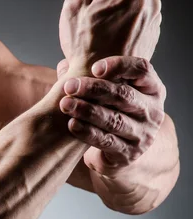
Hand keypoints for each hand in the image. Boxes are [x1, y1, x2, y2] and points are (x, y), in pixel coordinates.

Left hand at [57, 56, 165, 176]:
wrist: (119, 150)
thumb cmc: (110, 111)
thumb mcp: (107, 93)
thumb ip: (89, 76)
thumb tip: (65, 65)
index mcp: (152, 88)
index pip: (142, 70)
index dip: (120, 66)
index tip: (94, 67)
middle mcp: (152, 110)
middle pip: (124, 95)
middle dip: (94, 89)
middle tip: (69, 86)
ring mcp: (143, 134)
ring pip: (114, 120)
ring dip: (87, 111)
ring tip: (65, 104)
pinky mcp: (129, 153)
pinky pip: (107, 141)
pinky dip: (88, 132)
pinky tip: (72, 124)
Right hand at [59, 0, 161, 73]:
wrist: (97, 80)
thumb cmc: (84, 46)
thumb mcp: (73, 6)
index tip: (89, 15)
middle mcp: (149, 3)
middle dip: (104, 6)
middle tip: (93, 28)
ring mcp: (152, 20)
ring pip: (124, 9)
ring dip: (112, 18)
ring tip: (101, 37)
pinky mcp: (151, 35)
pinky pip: (131, 24)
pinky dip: (120, 30)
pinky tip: (110, 44)